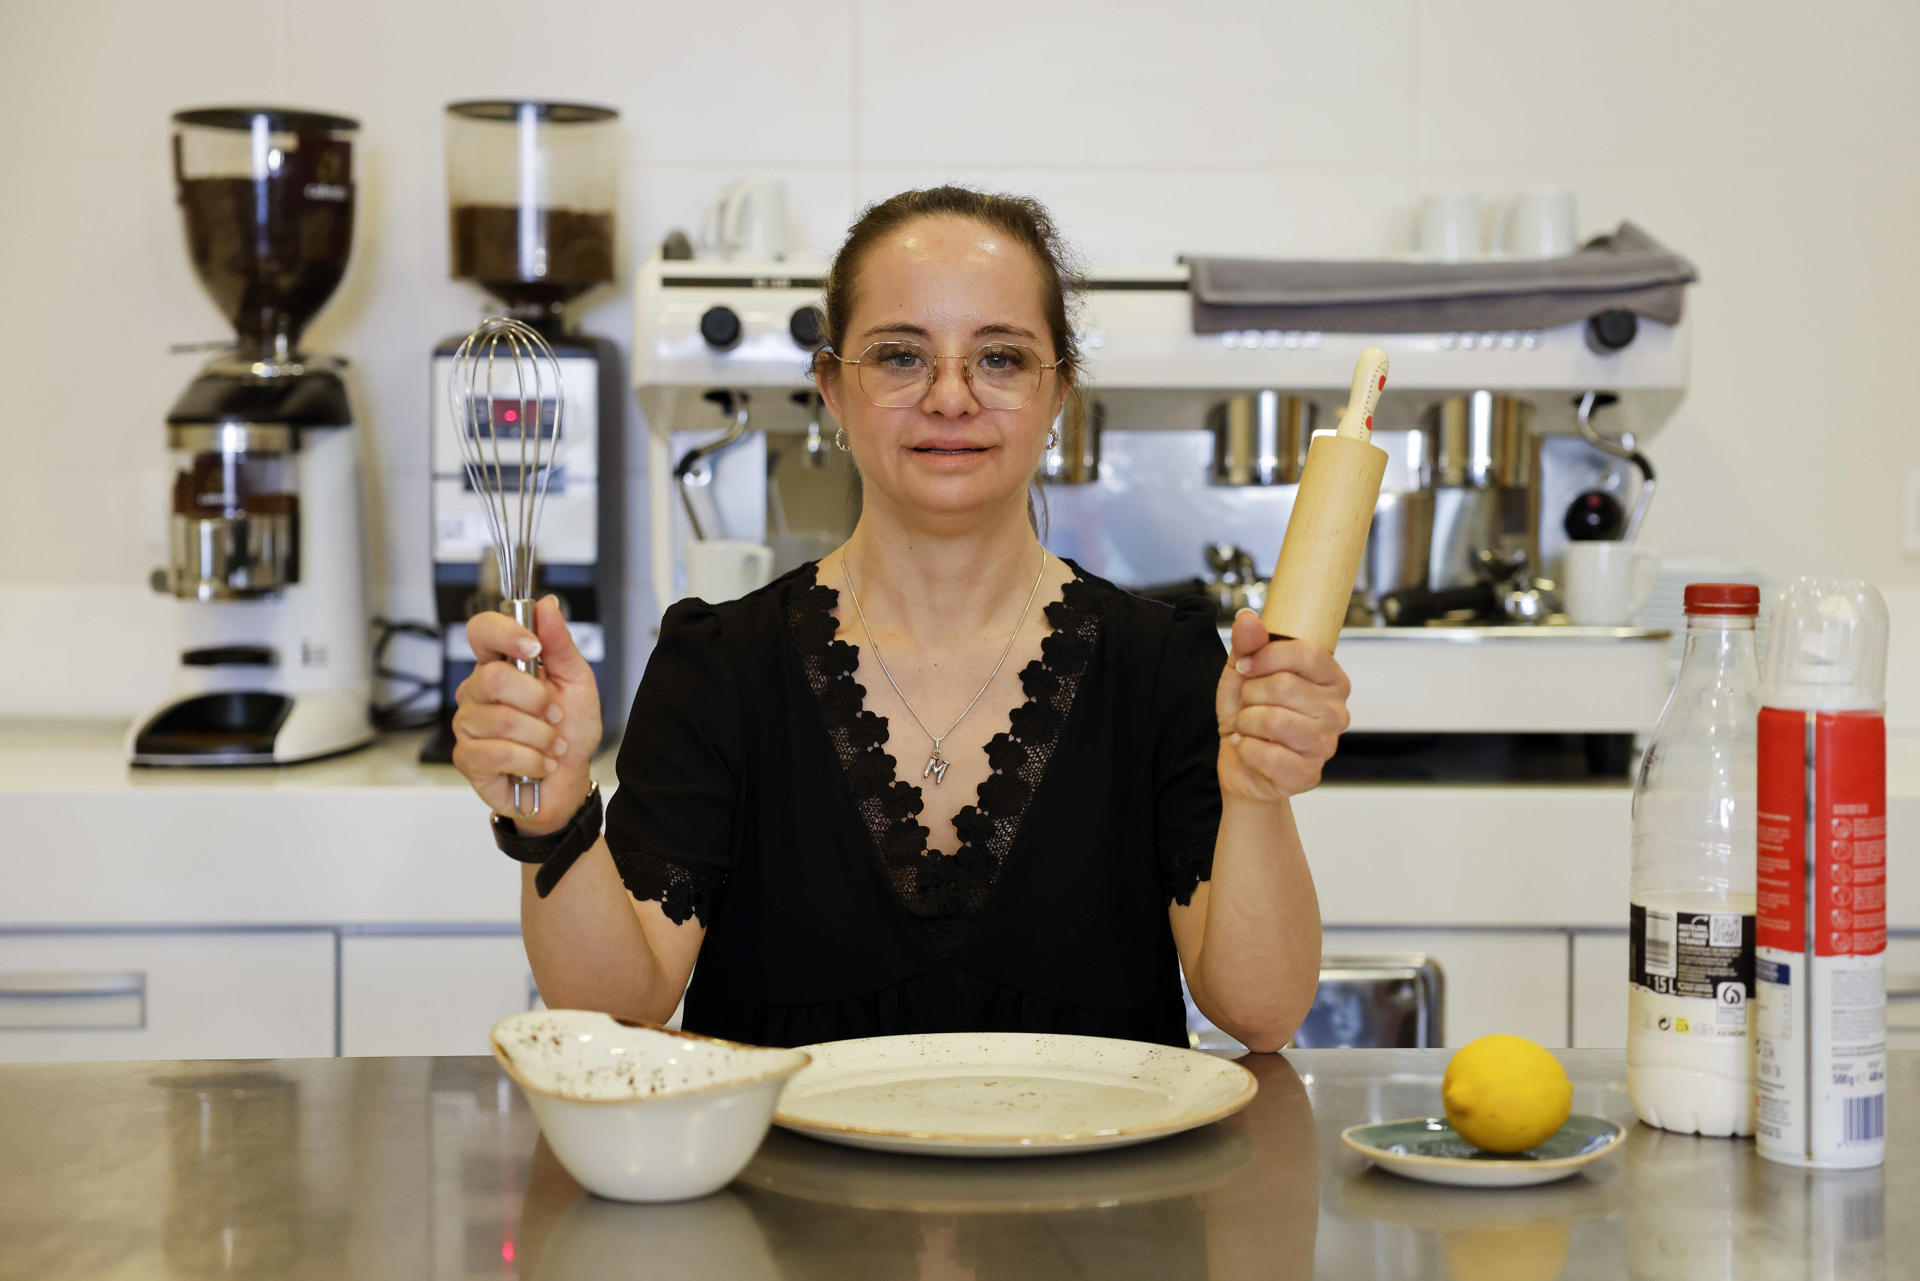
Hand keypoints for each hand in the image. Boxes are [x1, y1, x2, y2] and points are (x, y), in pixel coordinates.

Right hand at [452, 596, 603, 834]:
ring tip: (551, 745)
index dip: (504, 633)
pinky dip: (532, 761)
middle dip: (537, 700)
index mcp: (503, 664)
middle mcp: (479, 690)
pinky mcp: (468, 757)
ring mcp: (469, 724)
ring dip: (541, 737)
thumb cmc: (570, 731)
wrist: (568, 780)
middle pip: (492, 678)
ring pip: (500, 720)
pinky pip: (498, 753)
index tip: (533, 647)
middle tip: (556, 716)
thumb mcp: (577, 682)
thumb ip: (560, 644)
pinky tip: (539, 764)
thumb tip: (546, 606)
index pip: (481, 631)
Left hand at [1215, 608, 1350, 802]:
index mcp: (1330, 679)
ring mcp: (1326, 744)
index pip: (1307, 653)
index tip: (1246, 666)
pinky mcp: (1309, 774)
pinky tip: (1249, 748)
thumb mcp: (1244, 673)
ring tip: (1248, 726)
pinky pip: (1268, 754)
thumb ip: (1248, 643)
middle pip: (1284, 686)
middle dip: (1250, 694)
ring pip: (1274, 720)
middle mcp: (1337, 711)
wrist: (1244, 765)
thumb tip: (1248, 619)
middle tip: (1248, 704)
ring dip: (1246, 722)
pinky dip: (1246, 749)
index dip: (1266, 656)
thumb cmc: (1251, 715)